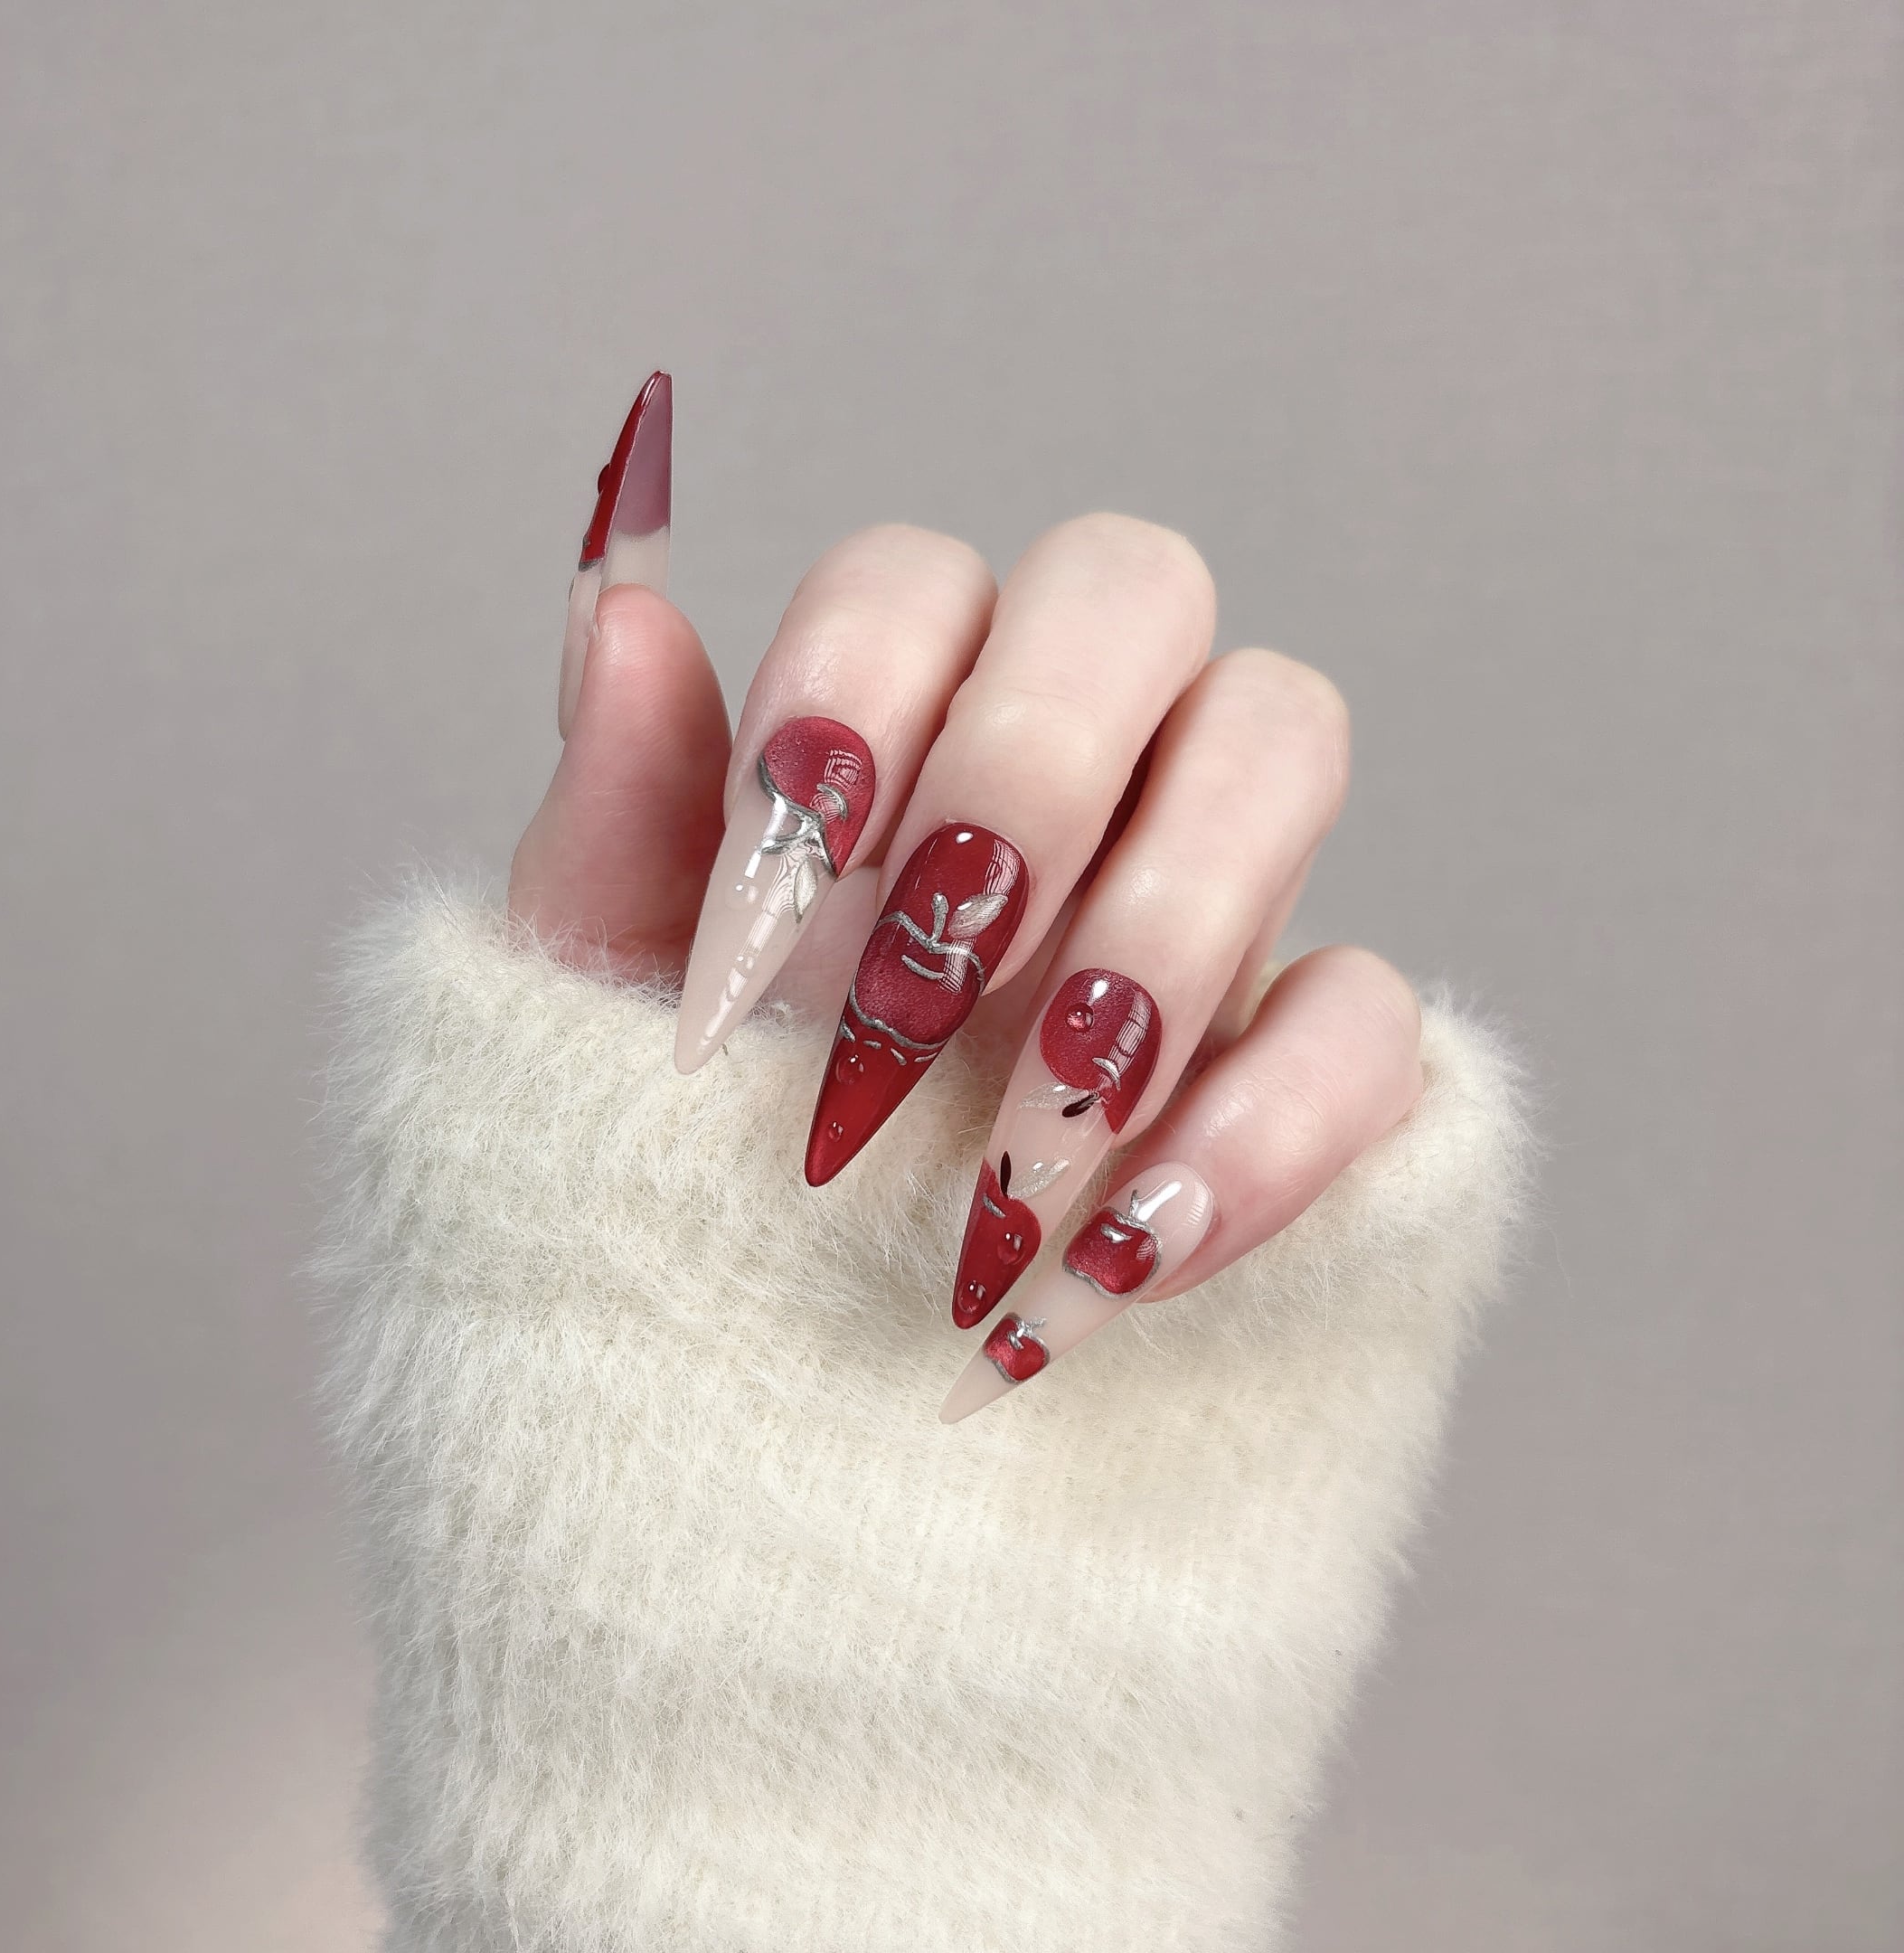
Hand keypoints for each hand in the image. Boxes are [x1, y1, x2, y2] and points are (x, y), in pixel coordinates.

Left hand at [510, 374, 1423, 1415]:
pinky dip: (1261, 1133)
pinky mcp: (1309, 1051)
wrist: (797, 1351)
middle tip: (906, 997)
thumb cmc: (704, 1129)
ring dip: (1159, 933)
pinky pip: (1373, 1015)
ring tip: (1019, 1150)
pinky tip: (1110, 1260)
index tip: (748, 926)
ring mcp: (1213, 882)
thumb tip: (620, 613)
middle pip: (1133, 582)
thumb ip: (626, 810)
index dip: (843, 704)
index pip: (915, 578)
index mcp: (901, 711)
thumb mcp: (618, 996)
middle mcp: (1077, 752)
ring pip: (1287, 734)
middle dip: (1025, 768)